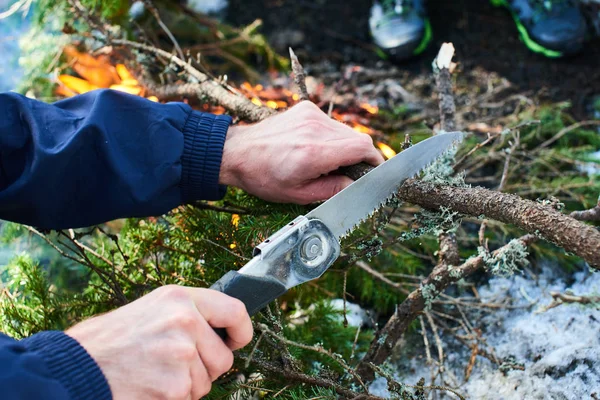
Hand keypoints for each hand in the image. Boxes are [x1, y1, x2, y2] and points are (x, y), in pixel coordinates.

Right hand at [66, 286, 252, 399]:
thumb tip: (219, 328)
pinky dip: (173, 398)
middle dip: (205, 368)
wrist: (76, 367)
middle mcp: (185, 321)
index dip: (240, 331)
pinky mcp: (175, 385)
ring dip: (186, 385)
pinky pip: (190, 398)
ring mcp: (181, 354)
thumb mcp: (151, 309)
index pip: (235, 311)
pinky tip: (150, 386)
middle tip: (174, 364)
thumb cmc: (110, 340)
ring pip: (206, 382)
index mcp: (180, 298)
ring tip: (155, 373)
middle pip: (223, 357)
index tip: (236, 341)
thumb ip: (186, 314)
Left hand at [219, 101, 384, 203]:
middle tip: (345, 173)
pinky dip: (330, 136)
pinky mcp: (305, 109)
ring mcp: (310, 115)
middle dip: (358, 156)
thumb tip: (354, 185)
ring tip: (325, 161)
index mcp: (314, 153)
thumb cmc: (264, 177)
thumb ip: (331, 189)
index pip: (362, 147)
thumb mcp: (298, 194)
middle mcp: (315, 129)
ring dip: (344, 146)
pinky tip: (314, 147)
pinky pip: (331, 123)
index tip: (375, 172)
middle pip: (358, 138)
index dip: (374, 160)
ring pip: (345, 130)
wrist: (237, 152)